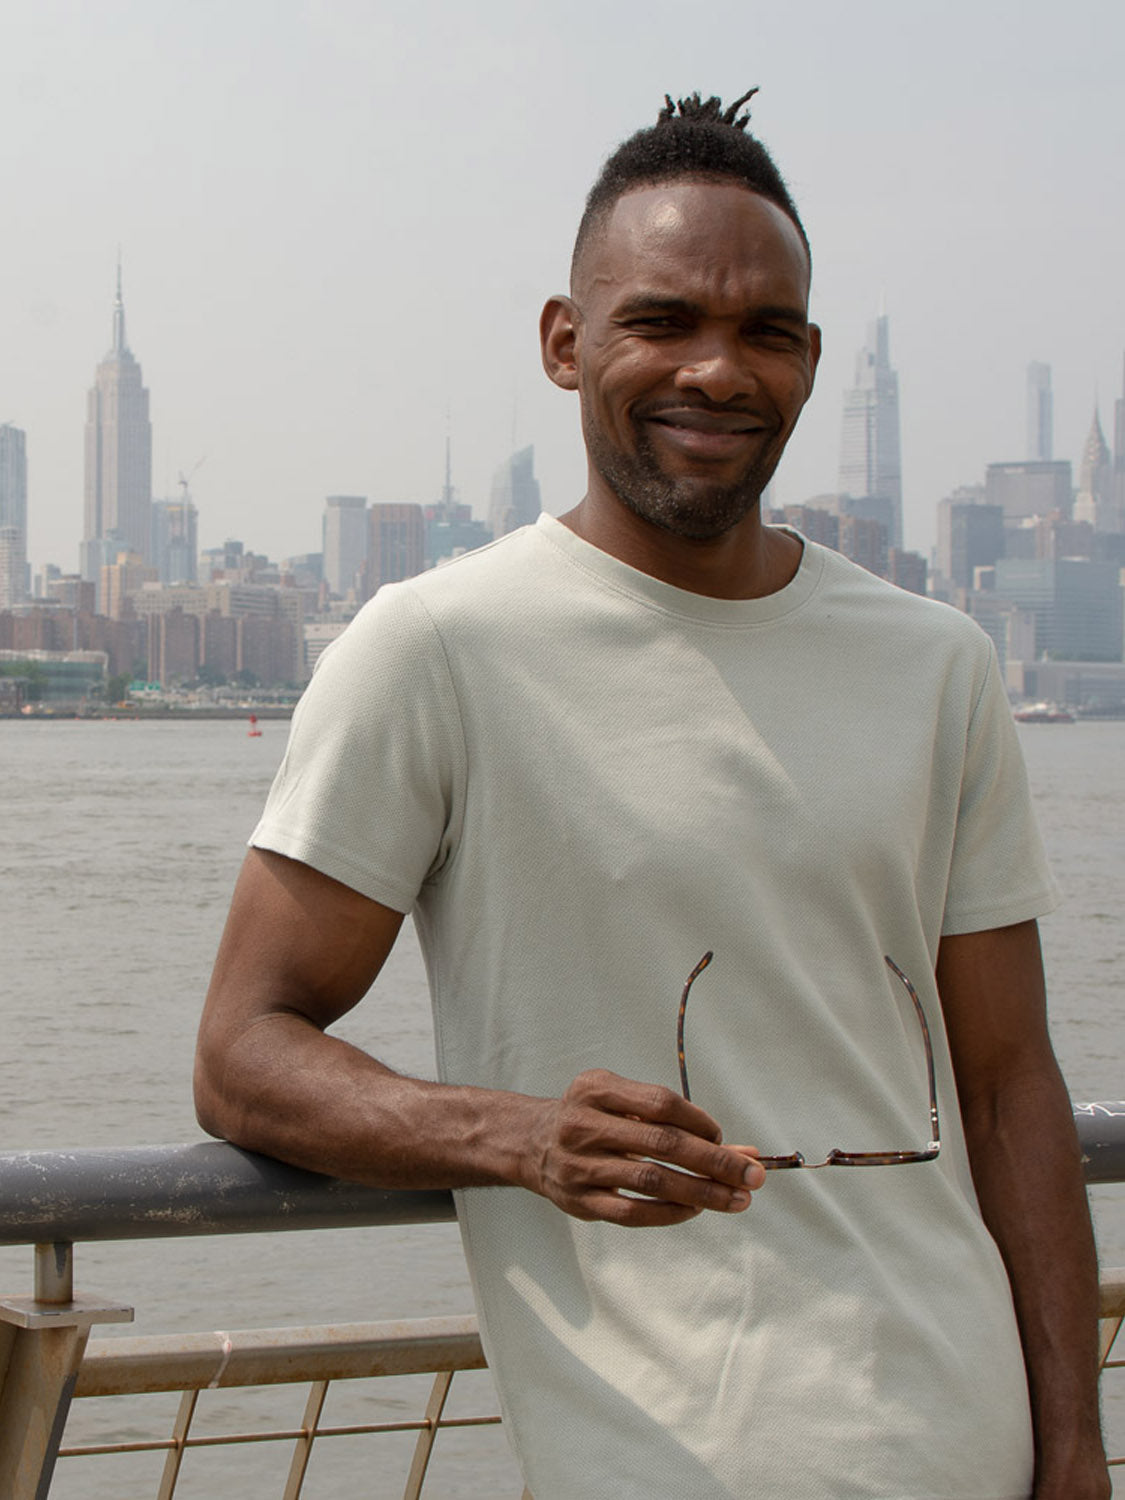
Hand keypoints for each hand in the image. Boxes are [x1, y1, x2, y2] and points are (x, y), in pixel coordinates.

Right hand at [519, 1068, 765, 1225]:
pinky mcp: (579, 1201)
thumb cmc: (592, 1117)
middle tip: (753, 1176)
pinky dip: (669, 1213)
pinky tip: (695, 1210)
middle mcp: (584, 1124)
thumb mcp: (620, 1101)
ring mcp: (580, 1165)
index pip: (660, 1104)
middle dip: (715, 1161)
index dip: (699, 1122)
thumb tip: (743, 1151)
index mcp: (596, 1089)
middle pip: (662, 1143)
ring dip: (701, 1192)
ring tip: (735, 1200)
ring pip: (651, 1181)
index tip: (724, 1138)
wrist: (531, 1142)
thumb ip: (675, 1121)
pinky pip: (632, 1212)